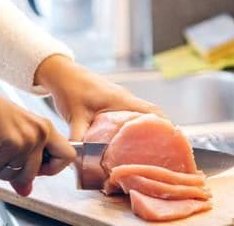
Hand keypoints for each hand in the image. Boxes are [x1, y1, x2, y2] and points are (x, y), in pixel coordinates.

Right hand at [0, 85, 75, 196]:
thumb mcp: (14, 135)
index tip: (36, 169)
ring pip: (12, 175)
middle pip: (32, 174)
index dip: (51, 169)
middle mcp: (40, 133)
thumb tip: (26, 190)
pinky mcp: (10, 145)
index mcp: (45, 128)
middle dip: (11, 174)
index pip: (67, 156)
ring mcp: (26, 139)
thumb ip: (24, 161)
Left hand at [34, 54, 163, 140]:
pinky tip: (128, 142)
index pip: (152, 112)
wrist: (61, 73)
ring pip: (141, 115)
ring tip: (148, 151)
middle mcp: (125, 98)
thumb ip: (80, 138)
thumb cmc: (70, 88)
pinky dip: (134, 126)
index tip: (172, 142)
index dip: (164, 126)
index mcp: (122, 100)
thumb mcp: (75, 116)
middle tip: (162, 152)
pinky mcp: (112, 103)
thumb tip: (82, 160)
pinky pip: (130, 115)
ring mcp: (120, 100)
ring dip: (146, 129)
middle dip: (158, 132)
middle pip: (151, 115)